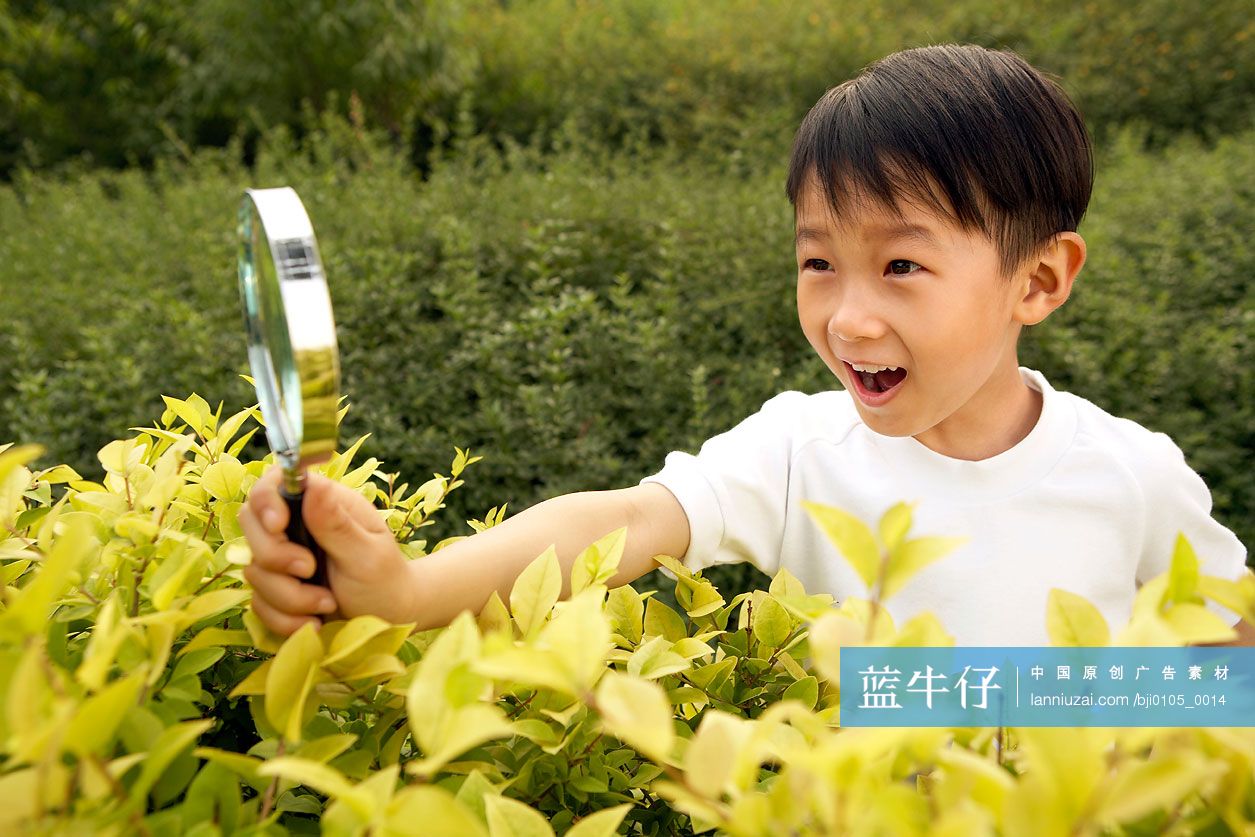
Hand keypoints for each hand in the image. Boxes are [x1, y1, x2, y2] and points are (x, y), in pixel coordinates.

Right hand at [239, 465, 417, 635]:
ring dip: (290, 596)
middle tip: (310, 570)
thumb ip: (337, 524)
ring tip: (328, 604)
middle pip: (251, 524)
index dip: (266, 500)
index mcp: (322, 504)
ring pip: (254, 570)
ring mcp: (281, 558)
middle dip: (276, 557)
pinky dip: (285, 619)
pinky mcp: (274, 589)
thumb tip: (313, 485)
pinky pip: (259, 603)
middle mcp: (297, 525)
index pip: (274, 484)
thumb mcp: (367, 554)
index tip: (278, 526)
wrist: (387, 619)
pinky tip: (314, 621)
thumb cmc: (384, 580)